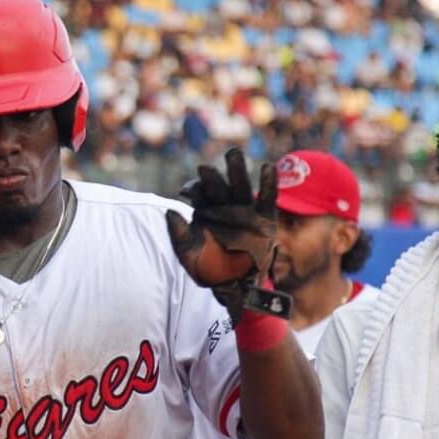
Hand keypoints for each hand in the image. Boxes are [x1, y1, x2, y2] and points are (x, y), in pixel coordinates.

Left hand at [167, 145, 276, 276]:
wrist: (233, 285)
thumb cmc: (208, 268)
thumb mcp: (188, 253)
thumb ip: (178, 234)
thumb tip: (169, 212)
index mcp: (205, 210)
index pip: (199, 192)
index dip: (194, 189)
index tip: (187, 191)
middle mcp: (224, 206)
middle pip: (218, 185)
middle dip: (212, 176)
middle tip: (204, 167)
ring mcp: (245, 210)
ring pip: (241, 186)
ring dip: (237, 170)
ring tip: (233, 153)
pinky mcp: (265, 218)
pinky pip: (268, 198)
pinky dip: (269, 183)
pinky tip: (267, 168)